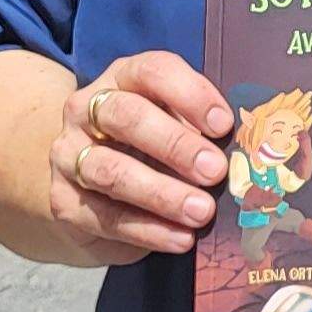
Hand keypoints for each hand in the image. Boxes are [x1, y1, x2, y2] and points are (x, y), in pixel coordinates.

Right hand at [44, 52, 230, 265]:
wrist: (91, 189)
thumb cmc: (149, 148)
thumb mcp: (173, 126)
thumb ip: (201, 131)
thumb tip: (246, 154)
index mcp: (122, 78)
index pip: (152, 72)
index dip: (190, 94)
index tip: (223, 124)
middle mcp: (87, 109)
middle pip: (127, 117)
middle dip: (175, 145)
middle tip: (215, 170)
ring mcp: (70, 153)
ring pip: (112, 171)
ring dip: (161, 193)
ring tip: (202, 212)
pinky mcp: (64, 200)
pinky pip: (107, 217)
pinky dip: (149, 230)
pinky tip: (181, 239)